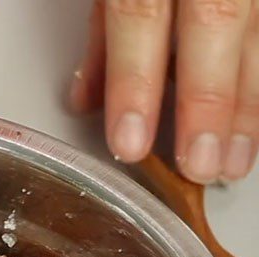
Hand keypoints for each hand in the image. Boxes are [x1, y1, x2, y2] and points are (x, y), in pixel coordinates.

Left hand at [70, 0, 258, 182]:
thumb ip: (103, 28)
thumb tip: (88, 99)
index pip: (142, 13)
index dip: (135, 81)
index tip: (130, 142)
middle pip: (218, 19)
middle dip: (211, 102)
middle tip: (201, 167)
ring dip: (251, 101)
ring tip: (238, 160)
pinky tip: (258, 120)